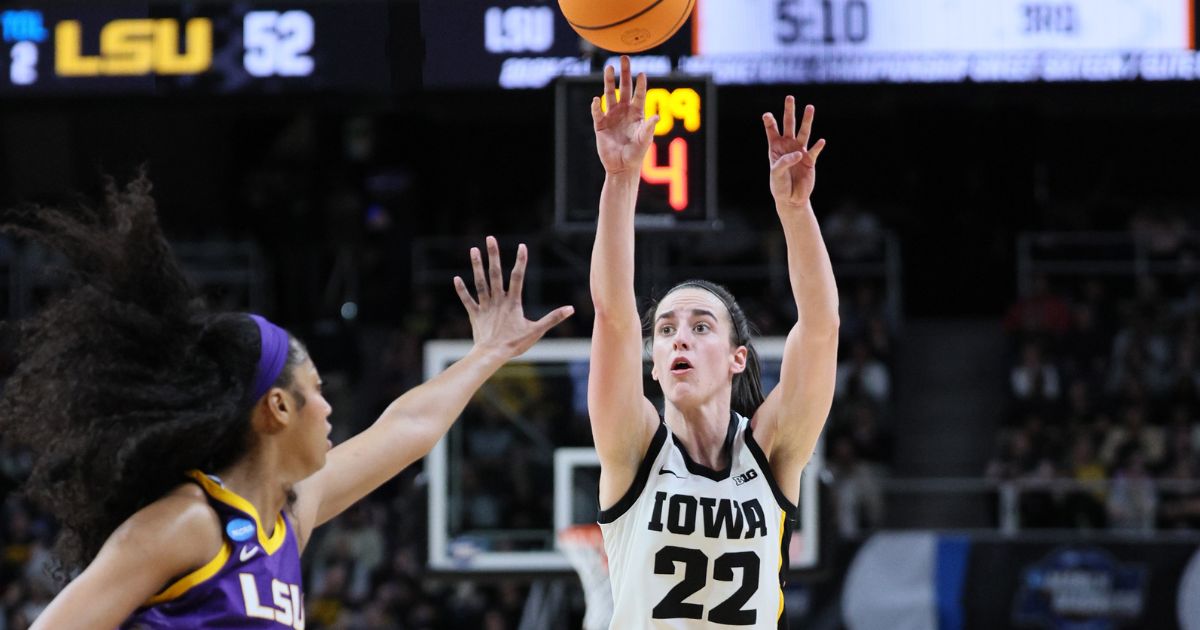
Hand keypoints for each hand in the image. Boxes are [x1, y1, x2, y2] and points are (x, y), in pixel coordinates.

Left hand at [453, 236, 573, 358]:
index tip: (522, 246)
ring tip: (473, 249)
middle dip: (493, 255)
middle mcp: (498, 300)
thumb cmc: (515, 344)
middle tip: (490, 238)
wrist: (492, 355)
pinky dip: (462, 290)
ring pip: (480, 282)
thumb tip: (571, 309)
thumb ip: (553, 318)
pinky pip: (467, 300)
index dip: (520, 261)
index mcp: (513, 302)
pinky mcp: (475, 315)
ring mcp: (485, 306)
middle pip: (495, 274)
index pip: (518, 277)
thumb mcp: (537, 331)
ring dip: (476, 266)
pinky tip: (456, 278)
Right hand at [592, 56, 659, 175]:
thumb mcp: (645, 140)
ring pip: (610, 94)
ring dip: (609, 81)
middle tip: (625, 58)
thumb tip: (657, 117)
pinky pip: (597, 112)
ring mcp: (612, 116)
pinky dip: (596, 106)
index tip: (642, 73)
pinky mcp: (600, 125)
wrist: (621, 167)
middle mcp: (624, 111)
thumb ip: (649, 127)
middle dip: (624, 74)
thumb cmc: (636, 154)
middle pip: (624, 88)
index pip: (639, 94)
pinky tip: (596, 100)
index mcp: (637, 113)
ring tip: (609, 68)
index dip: (641, 84)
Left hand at [763, 97, 825, 209]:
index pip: (772, 131)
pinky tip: (821, 141)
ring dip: (807, 120)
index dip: (769, 122)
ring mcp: (800, 151)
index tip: (767, 115)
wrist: (791, 199)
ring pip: (804, 132)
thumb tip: (798, 153)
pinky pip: (814, 151)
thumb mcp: (776, 174)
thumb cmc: (779, 186)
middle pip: (789, 125)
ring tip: (810, 107)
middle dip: (789, 111)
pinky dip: (817, 146)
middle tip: (789, 97)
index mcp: (775, 148)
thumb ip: (784, 162)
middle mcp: (788, 146)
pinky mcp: (810, 160)